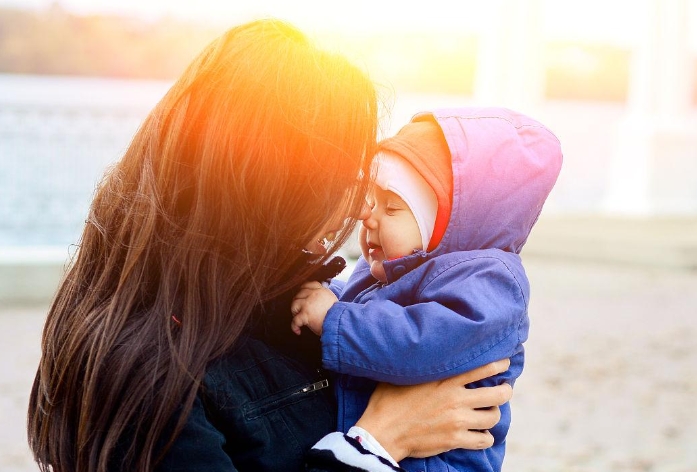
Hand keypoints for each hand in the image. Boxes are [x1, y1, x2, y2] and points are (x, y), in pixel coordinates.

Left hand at [290, 281, 337, 335]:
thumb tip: (320, 303)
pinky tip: (298, 331)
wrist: (340, 321)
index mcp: (322, 291)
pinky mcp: (305, 314)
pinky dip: (294, 327)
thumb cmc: (339, 315)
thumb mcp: (333, 301)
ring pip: (294, 305)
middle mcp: (314, 294)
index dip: (303, 290)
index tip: (302, 295)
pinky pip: (295, 320)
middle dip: (298, 302)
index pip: (309, 285)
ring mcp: (308, 304)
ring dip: (295, 312)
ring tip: (298, 318)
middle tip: (300, 310)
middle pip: (299, 294)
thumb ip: (325, 299)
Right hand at [355, 359, 512, 461]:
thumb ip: (421, 365)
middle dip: (505, 391)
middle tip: (504, 389)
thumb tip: (423, 351)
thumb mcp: (403, 375)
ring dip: (493, 415)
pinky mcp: (455, 440)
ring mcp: (457, 421)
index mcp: (444, 380)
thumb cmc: (387, 401)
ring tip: (489, 412)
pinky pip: (483, 440)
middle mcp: (455, 399)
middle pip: (497, 394)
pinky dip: (485, 437)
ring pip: (493, 417)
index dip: (499, 364)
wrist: (383, 432)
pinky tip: (480, 434)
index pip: (482, 368)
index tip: (505, 363)